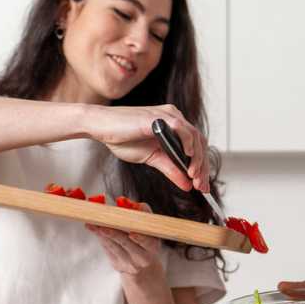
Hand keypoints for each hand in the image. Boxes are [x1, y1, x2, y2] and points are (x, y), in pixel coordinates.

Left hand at [86, 203, 163, 275]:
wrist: (139, 258)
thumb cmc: (143, 234)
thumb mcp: (147, 223)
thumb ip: (141, 211)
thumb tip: (127, 203)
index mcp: (153, 247)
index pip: (148, 242)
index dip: (140, 239)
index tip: (132, 234)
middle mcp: (143, 258)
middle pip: (127, 244)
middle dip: (114, 234)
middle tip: (103, 226)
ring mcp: (130, 264)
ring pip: (114, 246)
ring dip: (101, 234)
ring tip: (91, 225)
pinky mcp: (118, 265)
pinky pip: (107, 249)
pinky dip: (99, 237)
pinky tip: (92, 228)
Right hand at [88, 104, 210, 192]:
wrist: (101, 127)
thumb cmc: (123, 138)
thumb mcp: (152, 159)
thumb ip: (171, 170)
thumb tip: (188, 185)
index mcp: (174, 128)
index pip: (197, 147)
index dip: (203, 167)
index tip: (202, 186)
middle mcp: (174, 118)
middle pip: (200, 142)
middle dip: (203, 167)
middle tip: (202, 187)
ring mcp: (167, 116)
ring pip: (194, 136)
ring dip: (197, 159)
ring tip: (194, 176)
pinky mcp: (157, 116)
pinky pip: (180, 127)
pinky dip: (187, 142)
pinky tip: (187, 156)